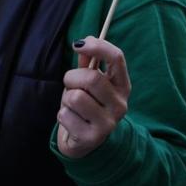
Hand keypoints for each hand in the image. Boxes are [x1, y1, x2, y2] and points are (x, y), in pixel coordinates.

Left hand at [56, 36, 130, 158]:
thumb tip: (83, 43)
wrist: (85, 142)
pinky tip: (71, 120)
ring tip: (72, 105)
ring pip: (76, 97)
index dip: (97, 46)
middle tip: (69, 83)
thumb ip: (87, 64)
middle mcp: (120, 104)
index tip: (78, 44)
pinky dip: (62, 115)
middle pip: (92, 78)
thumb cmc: (87, 105)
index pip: (117, 58)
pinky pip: (65, 115)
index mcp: (123, 86)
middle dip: (72, 77)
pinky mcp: (92, 138)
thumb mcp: (89, 83)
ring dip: (66, 98)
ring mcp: (108, 123)